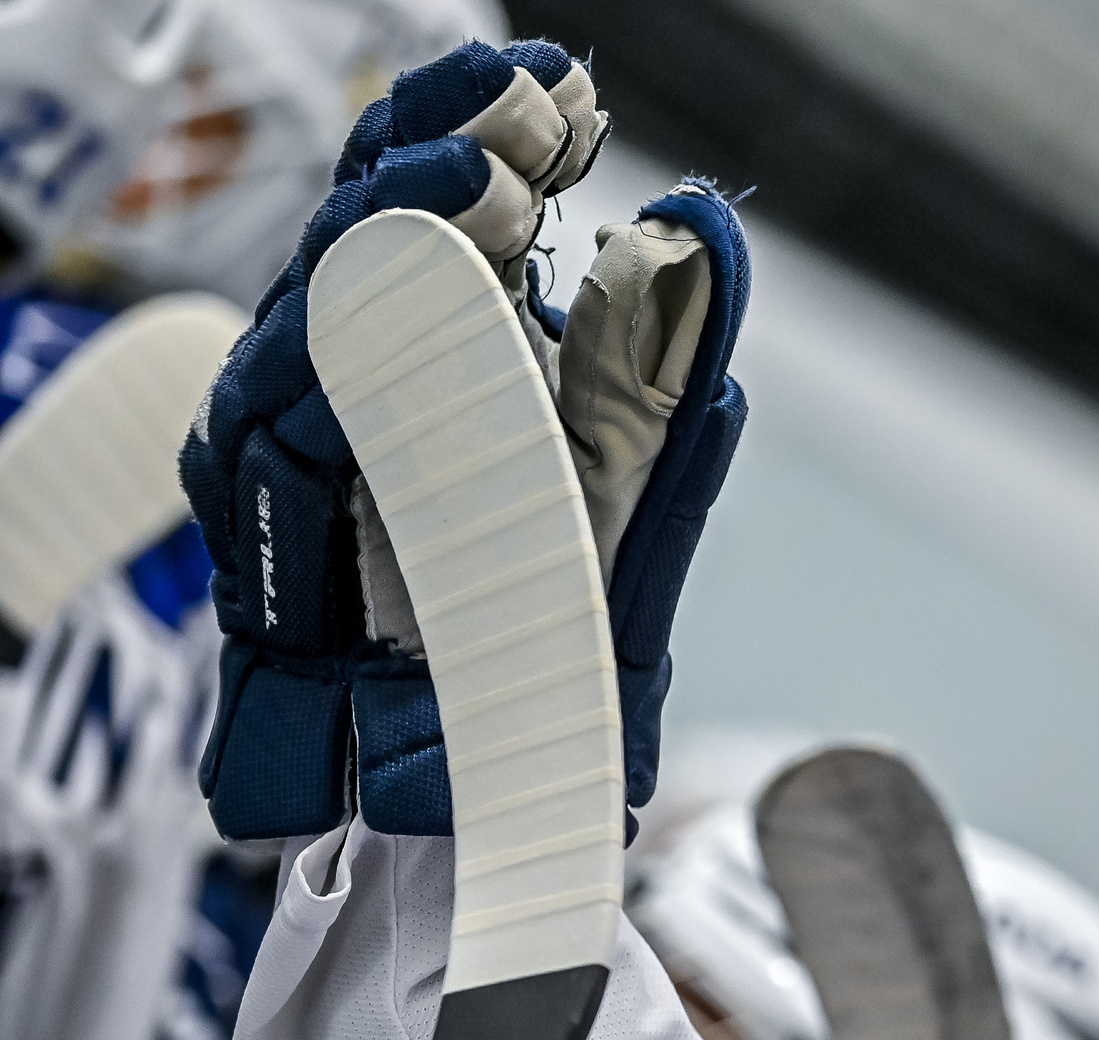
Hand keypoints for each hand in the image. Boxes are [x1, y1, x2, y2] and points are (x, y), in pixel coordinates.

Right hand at [184, 40, 749, 839]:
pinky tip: (396, 300)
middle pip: (365, 214)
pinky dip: (336, 349)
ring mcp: (300, 428)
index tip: (565, 90)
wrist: (513, 760)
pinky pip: (279, 409)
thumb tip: (707, 220)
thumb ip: (669, 353)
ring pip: (315, 293)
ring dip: (393, 229)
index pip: (440, 192)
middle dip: (434, 144)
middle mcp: (361, 367)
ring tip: (479, 183)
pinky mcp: (261, 506)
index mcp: (445, 339)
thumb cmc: (563, 612)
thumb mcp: (641, 470)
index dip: (482, 121)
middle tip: (519, 115)